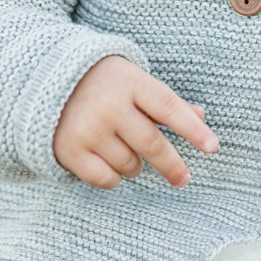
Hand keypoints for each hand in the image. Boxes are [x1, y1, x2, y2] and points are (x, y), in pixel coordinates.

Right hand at [53, 55, 217, 189]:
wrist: (48, 82)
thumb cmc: (106, 83)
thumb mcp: (137, 82)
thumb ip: (166, 101)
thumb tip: (201, 116)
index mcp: (132, 84)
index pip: (170, 109)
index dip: (193, 129)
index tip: (212, 147)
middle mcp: (110, 107)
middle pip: (152, 144)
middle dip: (172, 165)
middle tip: (183, 179)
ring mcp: (88, 130)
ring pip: (129, 164)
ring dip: (137, 166)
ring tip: (129, 151)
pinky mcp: (69, 151)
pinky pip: (105, 179)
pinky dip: (114, 178)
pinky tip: (112, 165)